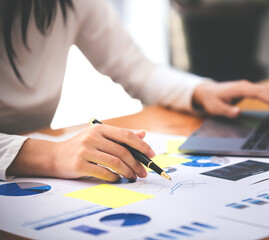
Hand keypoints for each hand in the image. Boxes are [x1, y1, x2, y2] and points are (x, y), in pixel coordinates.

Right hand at [7, 125, 154, 181]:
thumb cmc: (81, 147)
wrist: (54, 156)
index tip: (151, 155)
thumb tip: (143, 134)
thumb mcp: (99, 137)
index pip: (126, 135)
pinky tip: (117, 179)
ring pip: (115, 163)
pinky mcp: (79, 165)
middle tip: (143, 173)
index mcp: (99, 129)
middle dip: (136, 164)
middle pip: (122, 151)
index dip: (141, 145)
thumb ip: (120, 136)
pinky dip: (114, 177)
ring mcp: (85, 151)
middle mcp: (92, 137)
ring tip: (133, 177)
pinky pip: (104, 173)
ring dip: (128, 172)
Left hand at [192, 79, 268, 119]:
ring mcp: (247, 86)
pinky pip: (262, 91)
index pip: (257, 92)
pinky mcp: (247, 89)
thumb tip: (238, 112)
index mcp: (238, 89)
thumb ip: (227, 111)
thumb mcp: (216, 108)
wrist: (207, 92)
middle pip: (264, 91)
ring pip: (264, 90)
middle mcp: (245, 85)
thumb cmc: (211, 100)